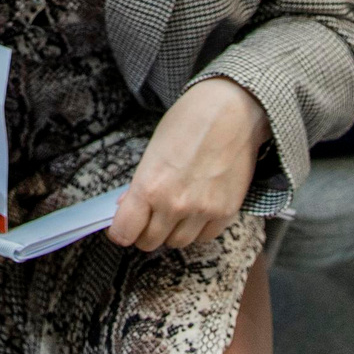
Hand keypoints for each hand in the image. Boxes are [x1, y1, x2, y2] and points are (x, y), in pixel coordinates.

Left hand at [109, 78, 267, 252]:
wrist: (232, 111)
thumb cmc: (188, 123)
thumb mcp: (153, 150)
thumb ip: (140, 185)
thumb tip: (126, 207)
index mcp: (150, 187)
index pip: (125, 232)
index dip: (121, 231)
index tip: (122, 227)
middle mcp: (175, 205)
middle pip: (150, 242)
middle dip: (145, 231)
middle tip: (149, 216)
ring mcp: (203, 211)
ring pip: (178, 243)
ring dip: (172, 231)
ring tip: (175, 209)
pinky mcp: (226, 213)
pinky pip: (205, 237)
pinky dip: (198, 229)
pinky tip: (197, 209)